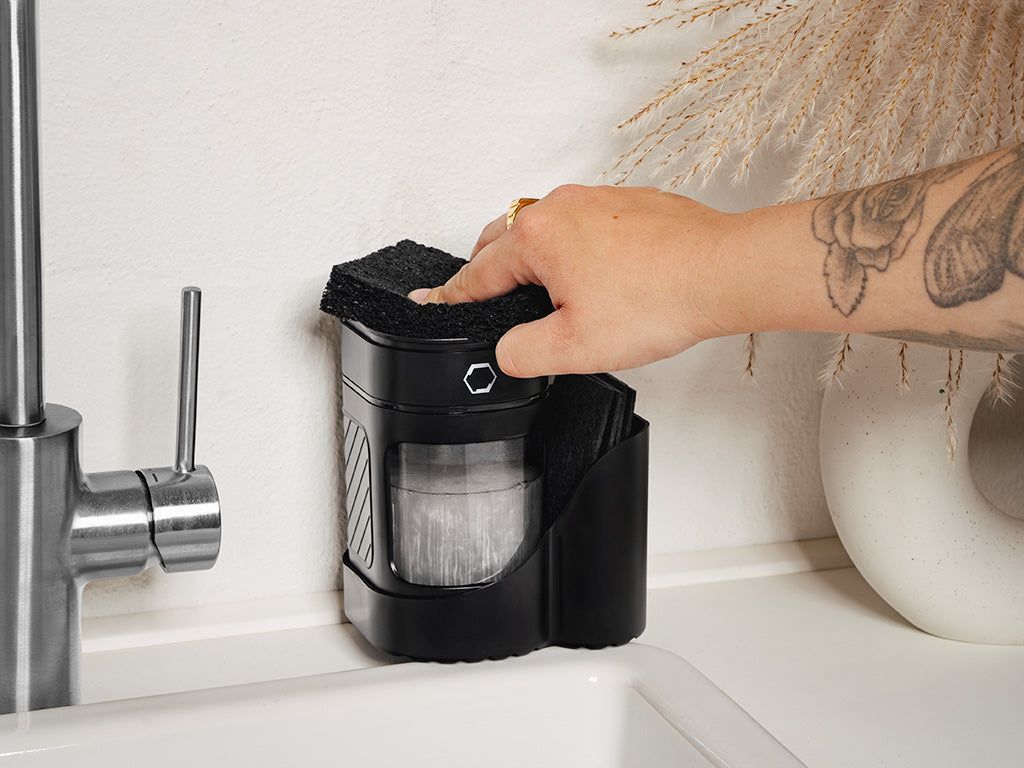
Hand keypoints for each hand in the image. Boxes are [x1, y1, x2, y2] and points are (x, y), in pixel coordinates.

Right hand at [409, 184, 736, 376]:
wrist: (723, 272)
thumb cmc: (660, 298)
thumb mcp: (575, 348)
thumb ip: (523, 353)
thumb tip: (506, 350)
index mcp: (537, 237)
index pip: (478, 274)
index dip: (451, 297)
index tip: (430, 301)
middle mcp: (561, 206)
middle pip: (502, 239)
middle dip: (486, 269)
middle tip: (479, 297)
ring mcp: (596, 199)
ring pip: (542, 226)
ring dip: (529, 255)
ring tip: (535, 290)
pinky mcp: (628, 203)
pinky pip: (580, 222)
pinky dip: (569, 246)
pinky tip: (588, 275)